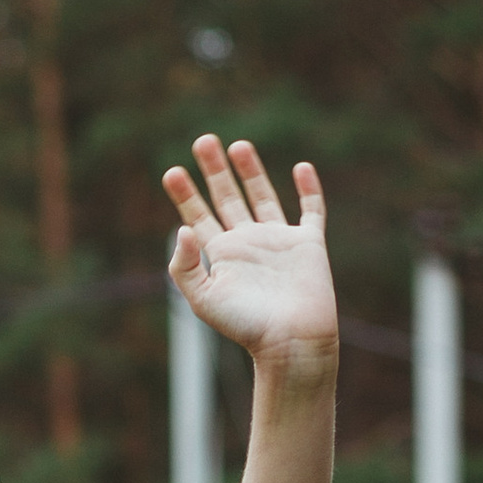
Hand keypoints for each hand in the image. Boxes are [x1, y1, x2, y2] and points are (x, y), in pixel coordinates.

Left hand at [164, 136, 336, 375]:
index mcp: (221, 256)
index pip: (198, 217)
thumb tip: (183, 229)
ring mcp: (278, 242)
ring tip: (237, 145)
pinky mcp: (308, 244)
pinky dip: (308, 189)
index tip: (172, 172)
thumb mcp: (204, 299)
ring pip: (262, 197)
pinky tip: (301, 167)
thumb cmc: (246, 326)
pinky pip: (310, 210)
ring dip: (250, 171)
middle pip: (227, 198)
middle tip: (203, 140)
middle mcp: (248, 244)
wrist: (290, 341)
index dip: (185, 195)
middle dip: (214, 171)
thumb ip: (186, 266)